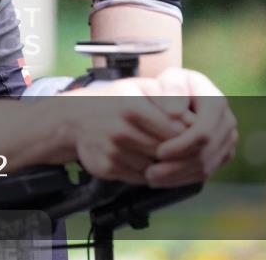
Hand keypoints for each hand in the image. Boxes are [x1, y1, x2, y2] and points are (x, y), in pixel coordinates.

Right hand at [68, 78, 188, 183]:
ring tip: (153, 148)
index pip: (176, 130)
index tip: (189, 133)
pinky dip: (144, 171)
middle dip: (174, 150)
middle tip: (175, 144)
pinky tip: (138, 156)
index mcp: (132, 106)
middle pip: (166, 151)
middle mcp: (120, 130)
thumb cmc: (114, 101)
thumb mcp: (138, 87)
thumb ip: (166, 97)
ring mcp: (112, 151)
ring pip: (154, 166)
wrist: (75, 118)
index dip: (187, 134)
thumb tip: (191, 117)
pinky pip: (138, 177)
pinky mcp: (106, 168)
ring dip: (159, 163)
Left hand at [144, 68, 236, 187]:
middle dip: (177, 166)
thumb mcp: (170, 78)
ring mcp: (228, 139)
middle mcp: (227, 122)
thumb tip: (175, 112)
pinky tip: (162, 180)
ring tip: (151, 179)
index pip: (203, 132)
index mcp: (217, 102)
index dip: (181, 146)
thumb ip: (172, 88)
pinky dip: (183, 178)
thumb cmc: (172, 86)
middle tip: (150, 174)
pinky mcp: (223, 153)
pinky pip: (206, 171)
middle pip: (205, 154)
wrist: (186, 93)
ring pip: (206, 167)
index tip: (158, 152)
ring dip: (178, 176)